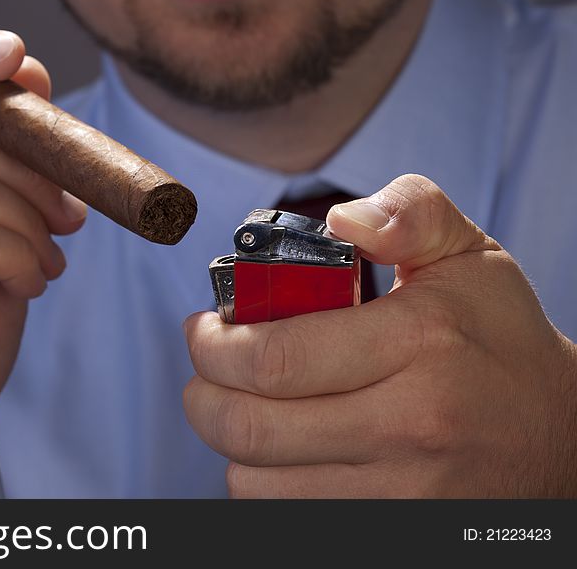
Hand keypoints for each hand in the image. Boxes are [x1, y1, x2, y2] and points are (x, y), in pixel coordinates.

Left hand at [184, 174, 576, 496]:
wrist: (559, 437)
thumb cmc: (498, 340)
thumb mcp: (468, 255)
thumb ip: (410, 212)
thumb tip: (341, 219)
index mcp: (419, 344)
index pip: (276, 359)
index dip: (214, 345)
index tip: (204, 328)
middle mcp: (410, 427)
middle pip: (251, 430)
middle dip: (202, 394)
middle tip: (206, 369)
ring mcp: (404, 494)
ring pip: (256, 483)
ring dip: (231, 441)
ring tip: (246, 406)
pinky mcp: (397, 531)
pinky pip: (288, 518)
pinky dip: (265, 483)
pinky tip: (284, 449)